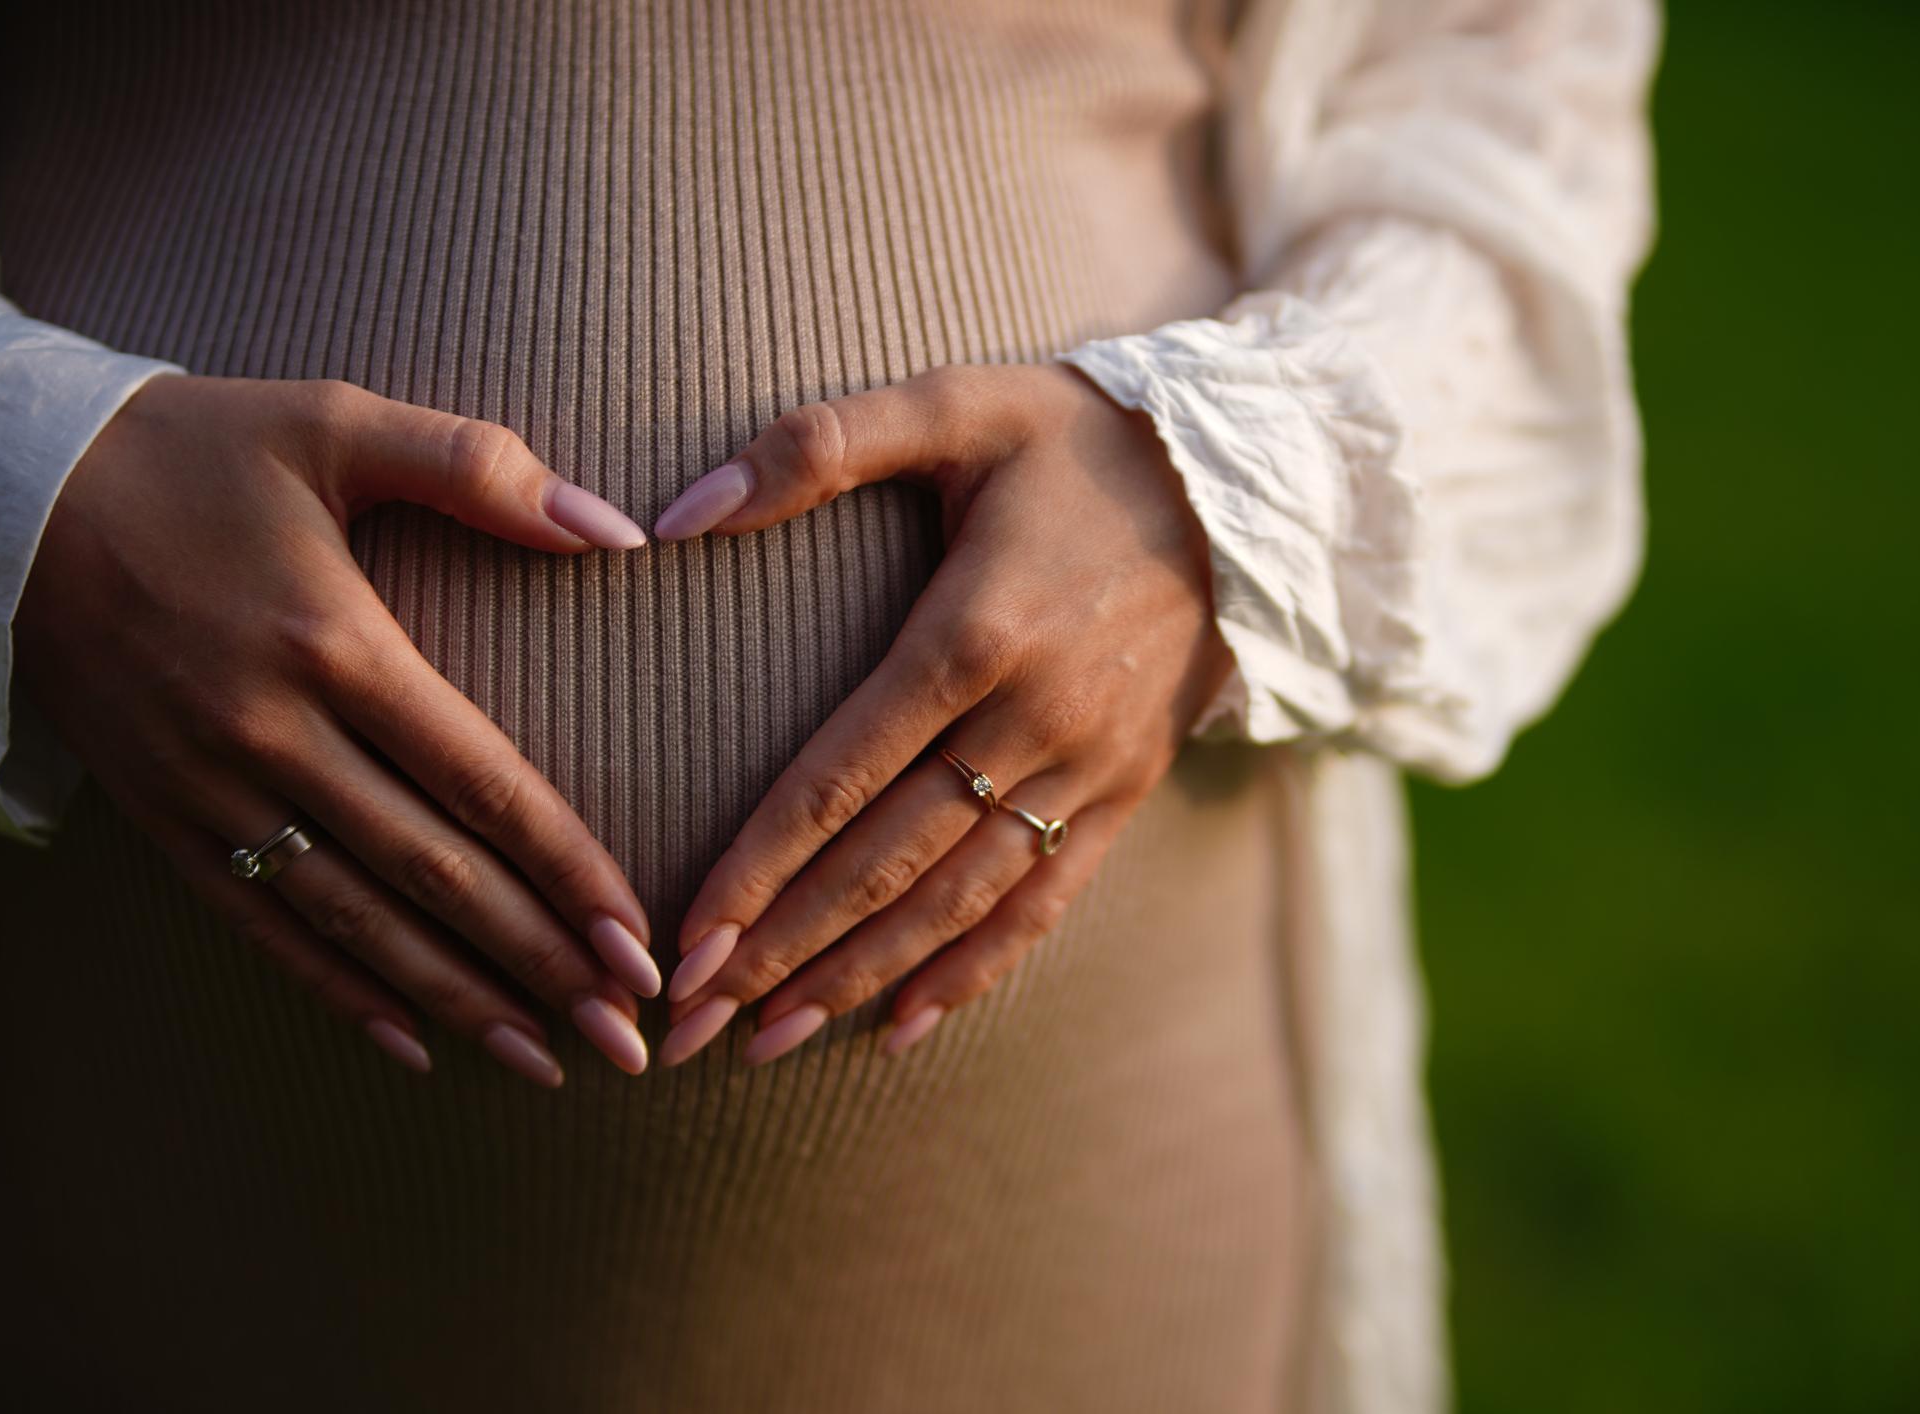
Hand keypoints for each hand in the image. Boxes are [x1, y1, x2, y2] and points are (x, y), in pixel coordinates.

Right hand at [13, 374, 662, 1084]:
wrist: (6, 488)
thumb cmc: (191, 449)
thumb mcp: (333, 420)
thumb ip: (479, 469)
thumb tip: (618, 530)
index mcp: (333, 641)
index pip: (480, 783)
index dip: (567, 872)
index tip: (637, 942)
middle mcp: (272, 733)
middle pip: (432, 873)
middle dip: (538, 964)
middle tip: (625, 1036)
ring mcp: (209, 787)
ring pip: (354, 920)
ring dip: (456, 999)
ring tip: (544, 1059)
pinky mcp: (160, 818)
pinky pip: (260, 925)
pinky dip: (337, 990)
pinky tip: (413, 1043)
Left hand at [653, 363, 1234, 1065]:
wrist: (1244, 481)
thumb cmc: (1073, 438)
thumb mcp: (953, 404)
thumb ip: (814, 445)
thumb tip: (675, 511)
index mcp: (974, 632)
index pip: (838, 778)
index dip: (754, 867)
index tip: (682, 940)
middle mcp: (1033, 719)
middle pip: (885, 863)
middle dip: (781, 949)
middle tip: (687, 1023)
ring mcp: (1087, 767)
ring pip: (956, 900)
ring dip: (858, 977)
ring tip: (765, 1044)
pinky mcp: (1125, 791)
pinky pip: (1043, 901)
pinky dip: (973, 971)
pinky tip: (901, 1028)